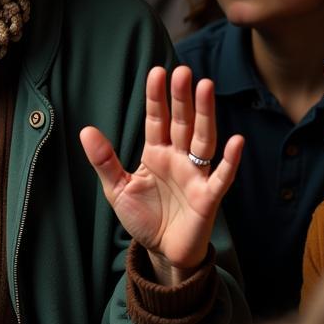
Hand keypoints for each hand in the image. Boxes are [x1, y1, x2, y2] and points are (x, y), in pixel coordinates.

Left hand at [80, 66, 242, 284]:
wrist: (163, 253)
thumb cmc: (144, 217)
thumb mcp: (117, 189)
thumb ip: (104, 160)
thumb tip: (86, 130)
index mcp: (156, 153)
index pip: (157, 119)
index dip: (157, 97)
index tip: (156, 72)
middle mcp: (179, 158)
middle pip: (183, 122)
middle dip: (182, 98)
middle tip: (182, 71)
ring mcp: (196, 175)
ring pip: (203, 139)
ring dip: (205, 114)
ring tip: (205, 86)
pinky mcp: (209, 197)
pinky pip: (221, 176)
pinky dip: (230, 160)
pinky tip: (237, 141)